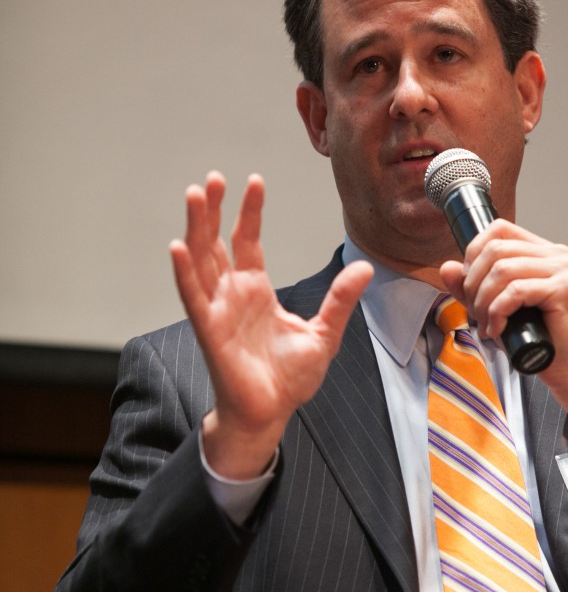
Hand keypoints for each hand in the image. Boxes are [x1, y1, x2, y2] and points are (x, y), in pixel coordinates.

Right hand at [170, 172, 372, 477]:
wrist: (271, 413)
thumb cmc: (289, 379)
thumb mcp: (324, 333)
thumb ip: (340, 299)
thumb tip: (365, 267)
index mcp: (256, 291)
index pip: (248, 242)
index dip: (249, 212)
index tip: (253, 181)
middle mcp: (233, 294)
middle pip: (218, 242)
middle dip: (215, 210)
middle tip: (213, 178)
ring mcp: (218, 309)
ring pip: (202, 260)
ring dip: (197, 228)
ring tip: (196, 195)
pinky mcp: (209, 329)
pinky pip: (193, 296)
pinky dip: (184, 271)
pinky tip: (178, 246)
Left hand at [439, 219, 567, 434]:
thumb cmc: (536, 337)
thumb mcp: (496, 306)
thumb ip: (472, 286)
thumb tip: (446, 267)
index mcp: (542, 250)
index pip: (498, 229)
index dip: (474, 252)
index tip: (469, 284)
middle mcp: (555, 254)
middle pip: (495, 250)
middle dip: (474, 284)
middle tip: (474, 313)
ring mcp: (562, 269)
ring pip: (502, 270)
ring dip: (483, 302)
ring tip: (486, 325)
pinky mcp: (564, 288)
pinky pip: (515, 291)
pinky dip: (497, 312)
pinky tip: (498, 330)